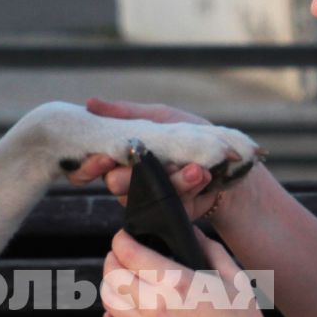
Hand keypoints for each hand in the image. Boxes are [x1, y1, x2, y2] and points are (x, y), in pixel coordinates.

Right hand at [63, 98, 223, 220]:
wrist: (225, 159)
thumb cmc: (188, 135)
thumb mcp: (159, 117)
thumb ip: (126, 113)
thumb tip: (90, 103)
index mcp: (121, 157)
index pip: (93, 165)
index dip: (92, 164)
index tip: (105, 157)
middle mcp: (129, 180)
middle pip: (114, 183)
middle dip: (130, 175)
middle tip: (145, 163)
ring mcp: (148, 199)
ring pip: (144, 195)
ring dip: (170, 179)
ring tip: (194, 168)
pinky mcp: (167, 213)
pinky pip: (170, 205)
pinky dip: (188, 186)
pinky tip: (202, 174)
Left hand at [99, 227, 279, 316]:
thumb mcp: (234, 278)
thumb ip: (209, 250)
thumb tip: (190, 232)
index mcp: (176, 283)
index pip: (129, 253)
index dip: (121, 239)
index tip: (124, 236)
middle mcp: (156, 306)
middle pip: (112, 275)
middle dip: (112, 259)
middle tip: (119, 256)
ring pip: (108, 302)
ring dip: (108, 286)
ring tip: (118, 281)